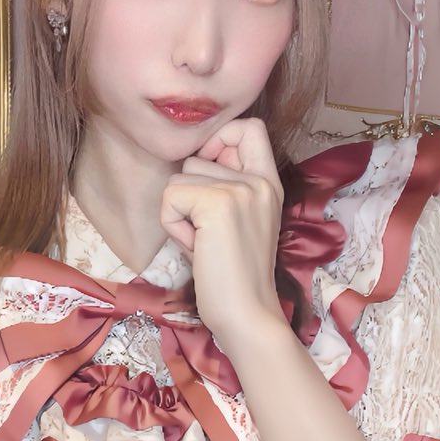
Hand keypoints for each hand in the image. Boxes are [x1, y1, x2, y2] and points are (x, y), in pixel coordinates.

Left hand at [160, 118, 284, 349]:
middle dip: (189, 192)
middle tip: (207, 230)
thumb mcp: (239, 220)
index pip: (248, 126)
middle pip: (198, 154)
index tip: (210, 176)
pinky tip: (195, 247)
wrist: (246, 313)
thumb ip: (226, 186)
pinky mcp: (217, 203)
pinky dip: (172, 225)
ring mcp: (241, 189)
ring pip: (180, 176)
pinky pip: (170, 196)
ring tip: (203, 242)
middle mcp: (259, 179)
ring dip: (179, 213)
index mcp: (269, 182)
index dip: (219, 139)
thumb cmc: (234, 275)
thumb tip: (193, 159)